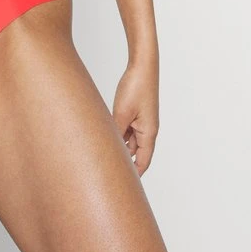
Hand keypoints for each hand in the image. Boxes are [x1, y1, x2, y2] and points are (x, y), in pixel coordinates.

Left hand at [112, 59, 159, 176]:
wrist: (142, 66)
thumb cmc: (136, 87)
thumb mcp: (122, 112)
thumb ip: (116, 132)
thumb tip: (108, 148)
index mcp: (149, 133)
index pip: (143, 162)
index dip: (134, 175)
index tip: (123, 186)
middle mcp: (147, 129)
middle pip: (136, 153)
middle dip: (124, 162)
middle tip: (108, 173)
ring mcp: (141, 120)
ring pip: (129, 140)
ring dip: (118, 146)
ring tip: (102, 154)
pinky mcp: (135, 112)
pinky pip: (126, 128)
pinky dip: (117, 133)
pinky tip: (104, 134)